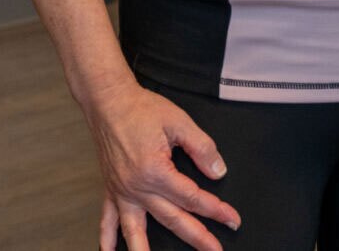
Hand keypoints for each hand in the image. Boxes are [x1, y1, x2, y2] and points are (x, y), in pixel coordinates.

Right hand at [88, 80, 240, 250]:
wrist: (109, 102)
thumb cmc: (141, 109)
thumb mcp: (179, 122)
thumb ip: (202, 148)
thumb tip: (218, 172)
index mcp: (156, 171)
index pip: (192, 197)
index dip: (215, 209)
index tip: (231, 219)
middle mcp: (137, 187)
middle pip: (172, 219)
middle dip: (197, 237)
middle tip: (215, 250)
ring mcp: (122, 191)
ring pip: (136, 231)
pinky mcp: (111, 189)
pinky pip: (107, 220)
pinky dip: (107, 238)